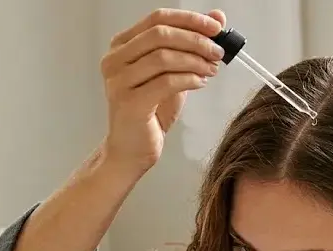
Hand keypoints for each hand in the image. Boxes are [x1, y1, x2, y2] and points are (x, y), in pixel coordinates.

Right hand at [99, 8, 225, 178]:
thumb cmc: (150, 112)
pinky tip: (201, 83)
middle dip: (195, 40)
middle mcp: (115, 60)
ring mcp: (119, 81)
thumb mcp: (174, 73)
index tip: (216, 26)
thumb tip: (217, 18)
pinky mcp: (130, 103)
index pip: (157, 19)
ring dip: (195, 61)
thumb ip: (191, 46)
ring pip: (163, 57)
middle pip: (160, 34)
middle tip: (217, 51)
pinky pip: (166, 83)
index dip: (189, 19)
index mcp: (122, 46)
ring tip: (212, 69)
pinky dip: (189, 79)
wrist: (132, 149)